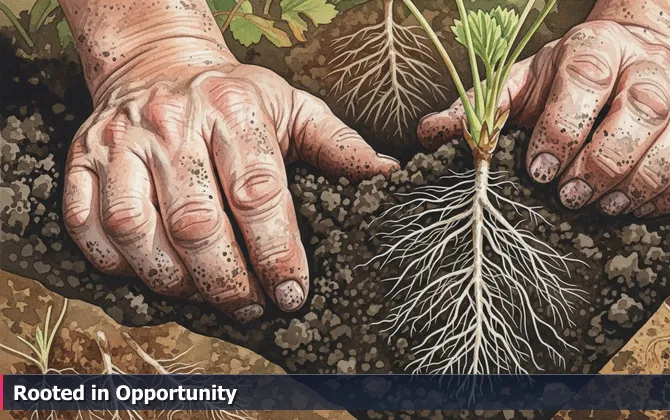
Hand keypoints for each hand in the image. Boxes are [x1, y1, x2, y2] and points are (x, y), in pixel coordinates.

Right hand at [62, 63, 397, 321]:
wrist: (157, 64)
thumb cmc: (233, 95)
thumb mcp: (291, 106)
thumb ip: (336, 143)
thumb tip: (386, 174)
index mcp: (233, 112)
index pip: (258, 193)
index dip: (276, 252)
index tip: (292, 292)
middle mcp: (172, 125)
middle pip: (196, 223)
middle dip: (228, 280)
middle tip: (252, 307)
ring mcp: (120, 143)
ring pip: (136, 230)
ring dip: (173, 279)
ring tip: (203, 297)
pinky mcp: (81, 159)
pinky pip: (86, 223)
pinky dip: (112, 261)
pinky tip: (148, 273)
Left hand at [419, 8, 669, 217]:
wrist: (625, 68)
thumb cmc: (563, 87)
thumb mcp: (517, 88)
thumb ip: (479, 111)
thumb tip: (428, 134)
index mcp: (594, 48)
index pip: (586, 78)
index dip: (563, 126)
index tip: (539, 170)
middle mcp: (645, 66)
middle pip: (643, 105)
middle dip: (604, 159)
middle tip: (572, 196)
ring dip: (642, 179)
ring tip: (606, 206)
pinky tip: (640, 207)